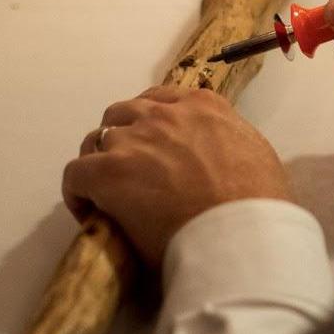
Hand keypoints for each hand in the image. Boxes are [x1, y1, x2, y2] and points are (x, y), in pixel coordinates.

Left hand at [61, 85, 292, 267]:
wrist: (239, 233)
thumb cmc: (258, 206)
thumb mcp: (256, 155)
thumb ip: (229, 143)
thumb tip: (219, 159)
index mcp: (203, 106)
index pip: (162, 99)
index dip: (150, 123)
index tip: (152, 146)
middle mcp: (164, 115)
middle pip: (124, 114)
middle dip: (122, 138)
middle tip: (129, 169)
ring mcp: (133, 141)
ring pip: (96, 140)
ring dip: (101, 162)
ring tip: (107, 192)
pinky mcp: (107, 172)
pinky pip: (76, 173)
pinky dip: (78, 192)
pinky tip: (91, 213)